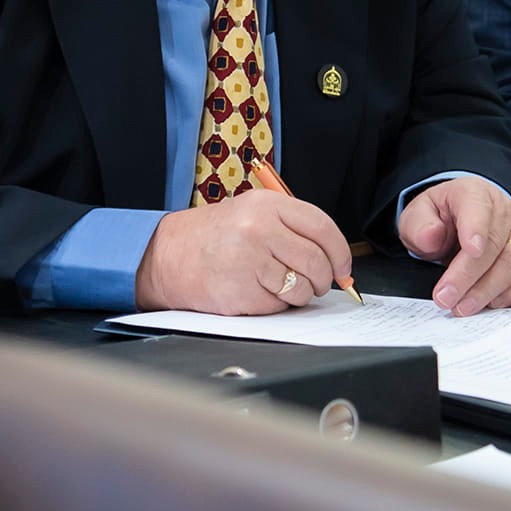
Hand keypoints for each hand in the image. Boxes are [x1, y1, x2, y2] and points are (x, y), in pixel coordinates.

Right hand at [134, 192, 351, 314]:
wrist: (166, 256)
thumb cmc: (212, 237)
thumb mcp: (252, 213)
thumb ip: (292, 229)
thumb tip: (334, 259)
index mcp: (267, 205)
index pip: (323, 228)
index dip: (340, 252)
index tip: (343, 267)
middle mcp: (260, 229)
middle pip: (317, 261)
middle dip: (323, 279)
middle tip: (316, 282)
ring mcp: (251, 261)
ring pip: (302, 288)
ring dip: (299, 294)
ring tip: (278, 285)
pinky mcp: (242, 291)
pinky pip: (278, 306)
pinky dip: (275, 305)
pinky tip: (256, 291)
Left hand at [399, 177, 510, 317]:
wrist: (461, 218)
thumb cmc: (442, 217)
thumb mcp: (418, 214)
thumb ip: (420, 224)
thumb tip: (430, 236)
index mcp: (474, 193)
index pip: (478, 209)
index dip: (476, 231)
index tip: (470, 250)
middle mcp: (503, 210)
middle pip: (495, 244)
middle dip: (469, 276)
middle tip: (447, 298)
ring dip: (489, 290)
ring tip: (464, 306)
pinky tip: (494, 303)